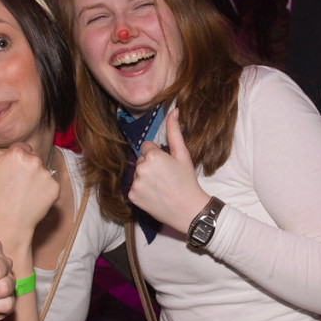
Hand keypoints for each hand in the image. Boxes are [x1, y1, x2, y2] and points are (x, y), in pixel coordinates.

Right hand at [0, 129, 58, 241]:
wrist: (7, 224)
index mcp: (17, 153)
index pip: (21, 148)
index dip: (13, 161)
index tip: (7, 174)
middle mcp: (35, 161)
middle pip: (33, 156)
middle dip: (25, 166)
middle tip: (13, 184)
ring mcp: (47, 175)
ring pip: (42, 169)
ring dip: (35, 177)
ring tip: (21, 191)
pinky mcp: (56, 188)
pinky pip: (51, 183)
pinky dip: (44, 189)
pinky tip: (31, 197)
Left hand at [128, 108, 209, 233]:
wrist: (188, 210)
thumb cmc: (187, 181)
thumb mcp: (183, 155)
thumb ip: (174, 131)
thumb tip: (173, 110)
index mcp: (152, 156)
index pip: (147, 147)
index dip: (158, 155)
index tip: (168, 165)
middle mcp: (140, 168)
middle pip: (141, 160)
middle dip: (151, 166)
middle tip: (166, 177)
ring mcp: (135, 184)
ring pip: (137, 174)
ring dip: (146, 178)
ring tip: (161, 187)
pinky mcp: (132, 196)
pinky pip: (134, 187)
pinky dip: (142, 191)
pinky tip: (155, 195)